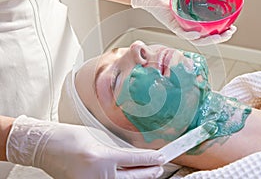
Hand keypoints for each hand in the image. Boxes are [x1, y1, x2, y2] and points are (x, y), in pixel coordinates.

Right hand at [6, 115, 163, 178]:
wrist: (46, 147)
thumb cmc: (68, 138)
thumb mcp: (97, 138)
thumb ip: (115, 150)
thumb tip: (132, 156)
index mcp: (102, 158)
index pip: (135, 160)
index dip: (151, 159)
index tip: (162, 157)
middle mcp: (99, 175)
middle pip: (134, 177)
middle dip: (150, 172)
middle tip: (160, 166)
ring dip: (139, 177)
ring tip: (150, 172)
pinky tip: (129, 175)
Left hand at [131, 0, 236, 45]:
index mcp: (193, 24)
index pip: (209, 33)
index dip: (221, 33)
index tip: (231, 29)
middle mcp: (188, 28)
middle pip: (205, 39)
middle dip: (219, 38)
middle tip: (230, 32)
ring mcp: (180, 28)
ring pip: (196, 39)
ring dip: (209, 39)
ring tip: (219, 36)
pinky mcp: (172, 26)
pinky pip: (183, 33)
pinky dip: (192, 34)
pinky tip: (199, 33)